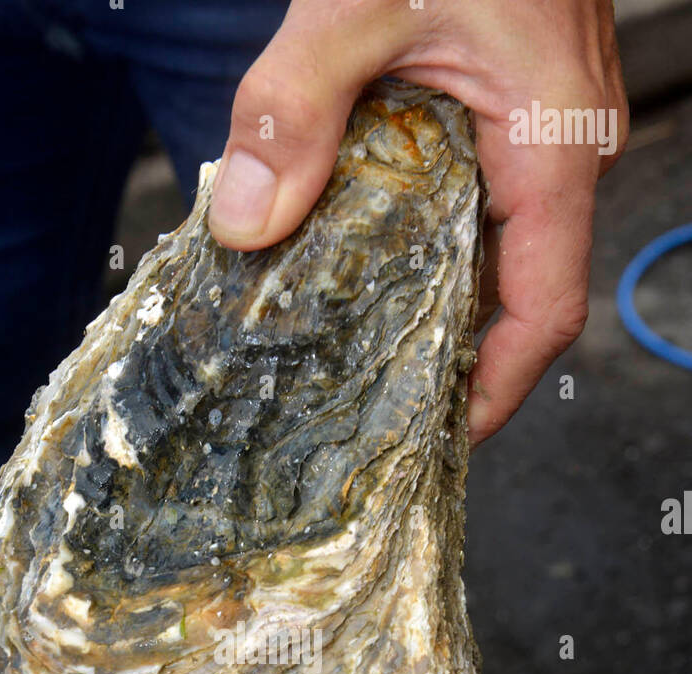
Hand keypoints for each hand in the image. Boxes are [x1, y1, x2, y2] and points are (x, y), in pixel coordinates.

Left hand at [208, 0, 627, 444]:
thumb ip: (294, 108)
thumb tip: (244, 228)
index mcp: (552, 140)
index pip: (546, 310)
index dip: (496, 389)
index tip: (439, 438)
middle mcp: (561, 146)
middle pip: (520, 296)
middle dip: (455, 360)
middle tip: (374, 407)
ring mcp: (541, 125)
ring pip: (499, 250)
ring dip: (439, 302)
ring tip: (362, 352)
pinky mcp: (511, 102)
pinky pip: (480, 200)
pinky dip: (430, 239)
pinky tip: (366, 255)